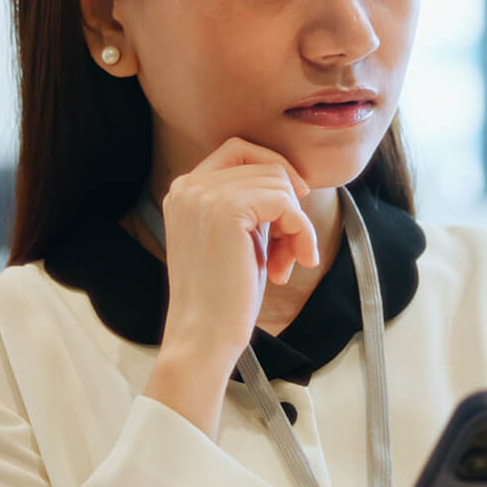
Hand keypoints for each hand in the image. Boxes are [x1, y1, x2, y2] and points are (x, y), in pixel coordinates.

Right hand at [153, 136, 320, 366]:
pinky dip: (302, 231)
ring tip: (288, 263)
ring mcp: (205, 195)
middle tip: (292, 249)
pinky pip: (286, 203)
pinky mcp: (228, 210)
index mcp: (184, 190)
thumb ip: (250, 204)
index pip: (239, 150)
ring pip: (280, 184)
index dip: (275, 170)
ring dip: (296, 225)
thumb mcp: (234, 237)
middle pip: (265, 165)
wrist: (202, 336)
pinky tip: (298, 262)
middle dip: (289, 205)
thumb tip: (294, 180)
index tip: (294, 204)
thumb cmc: (222, 297)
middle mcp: (189, 185)